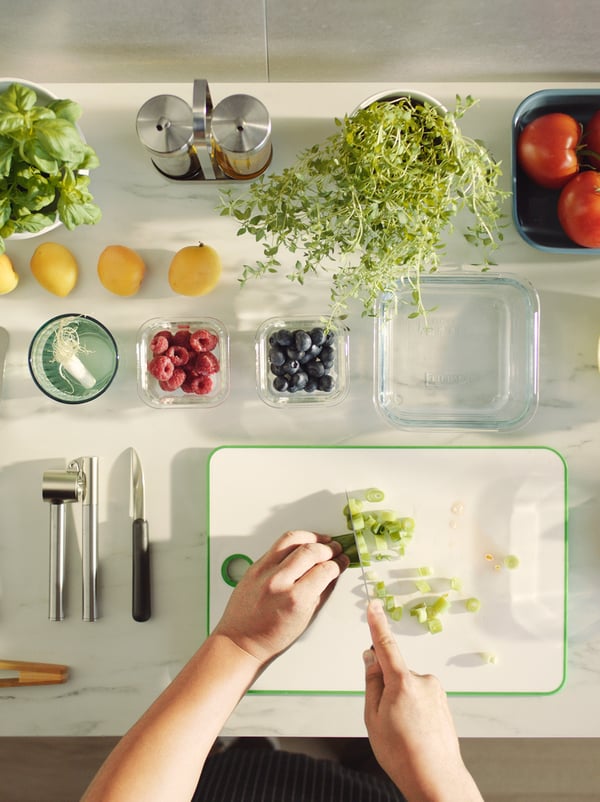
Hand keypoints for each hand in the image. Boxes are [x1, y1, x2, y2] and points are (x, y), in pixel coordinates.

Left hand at [214, 530, 348, 666]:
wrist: (241, 640)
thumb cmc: (271, 637)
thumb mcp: (306, 619)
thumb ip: (322, 592)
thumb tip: (334, 573)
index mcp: (295, 599)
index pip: (325, 570)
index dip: (338, 564)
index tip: (343, 561)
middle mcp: (278, 581)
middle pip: (311, 551)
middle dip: (328, 548)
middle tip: (336, 549)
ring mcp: (264, 571)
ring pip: (292, 539)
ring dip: (311, 537)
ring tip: (322, 540)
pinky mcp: (254, 566)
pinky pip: (277, 545)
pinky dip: (294, 541)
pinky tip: (303, 544)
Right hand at [363, 599, 483, 801]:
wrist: (437, 780)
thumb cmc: (402, 753)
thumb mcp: (374, 718)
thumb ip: (372, 683)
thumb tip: (371, 659)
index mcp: (402, 682)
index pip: (385, 645)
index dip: (376, 623)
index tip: (373, 604)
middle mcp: (423, 681)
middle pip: (394, 674)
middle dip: (386, 689)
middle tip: (387, 722)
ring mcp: (436, 692)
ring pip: (408, 688)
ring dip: (401, 703)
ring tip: (404, 733)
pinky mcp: (443, 703)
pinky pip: (420, 698)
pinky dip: (414, 712)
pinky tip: (415, 734)